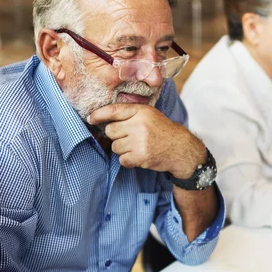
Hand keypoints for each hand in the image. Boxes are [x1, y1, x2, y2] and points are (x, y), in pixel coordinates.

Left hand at [88, 104, 205, 178]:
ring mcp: (140, 141)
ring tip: (137, 147)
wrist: (181, 149)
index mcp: (141, 111)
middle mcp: (139, 124)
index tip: (91, 118)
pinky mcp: (141, 156)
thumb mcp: (149, 115)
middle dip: (116, 136)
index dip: (99, 114)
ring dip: (123, 149)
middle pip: (111, 131)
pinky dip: (128, 160)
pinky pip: (122, 160)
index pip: (114, 110)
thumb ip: (130, 114)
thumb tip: (104, 119)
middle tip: (129, 138)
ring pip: (115, 147)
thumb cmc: (162, 131)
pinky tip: (139, 156)